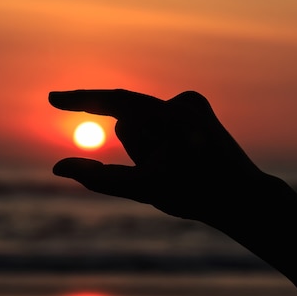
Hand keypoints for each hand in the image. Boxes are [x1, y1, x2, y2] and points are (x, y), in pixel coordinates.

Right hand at [49, 89, 286, 223]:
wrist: (244, 197)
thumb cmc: (196, 196)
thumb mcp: (144, 189)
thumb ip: (99, 178)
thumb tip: (59, 168)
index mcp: (171, 118)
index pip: (116, 101)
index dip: (82, 100)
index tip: (52, 98)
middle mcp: (183, 102)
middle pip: (130, 121)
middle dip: (134, 147)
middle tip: (162, 173)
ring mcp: (193, 103)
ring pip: (145, 122)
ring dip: (149, 145)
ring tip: (177, 167)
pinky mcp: (199, 107)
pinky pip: (161, 120)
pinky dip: (163, 139)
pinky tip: (187, 157)